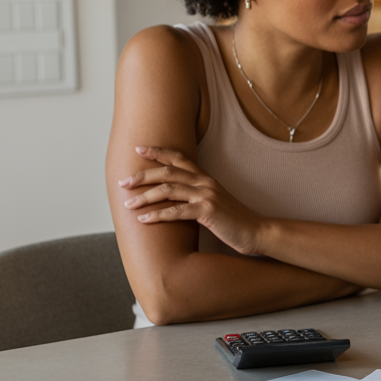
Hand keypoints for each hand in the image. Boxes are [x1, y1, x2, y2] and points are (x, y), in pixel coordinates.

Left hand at [118, 146, 263, 254]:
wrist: (256, 231)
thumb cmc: (233, 220)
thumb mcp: (214, 202)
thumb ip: (196, 196)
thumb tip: (174, 198)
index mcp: (206, 178)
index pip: (179, 158)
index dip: (158, 152)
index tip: (139, 149)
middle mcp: (205, 183)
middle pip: (168, 171)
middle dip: (143, 175)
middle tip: (124, 182)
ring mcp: (207, 196)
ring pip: (169, 189)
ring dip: (145, 196)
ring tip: (128, 204)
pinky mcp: (208, 211)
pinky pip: (177, 211)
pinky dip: (158, 215)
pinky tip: (144, 220)